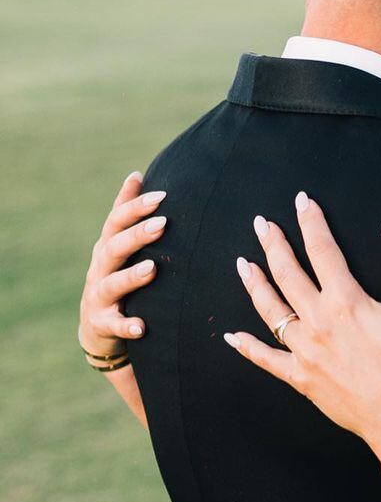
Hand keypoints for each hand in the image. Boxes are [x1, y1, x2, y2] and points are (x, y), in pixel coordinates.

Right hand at [79, 171, 167, 356]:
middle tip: (163, 224)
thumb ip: (126, 214)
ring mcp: (98, 296)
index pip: (117, 222)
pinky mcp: (102, 323)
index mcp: (106, 247)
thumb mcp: (117, 246)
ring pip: (112, 285)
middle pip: (114, 248)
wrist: (97, 327)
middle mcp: (99, 268)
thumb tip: (136, 174)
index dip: (135, 207)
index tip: (162, 196)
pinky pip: (114, 325)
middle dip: (137, 236)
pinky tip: (142, 327)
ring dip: (131, 277)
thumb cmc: (116, 278)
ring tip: (152, 269)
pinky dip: (127, 326)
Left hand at [225, 192, 380, 463]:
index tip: (303, 201)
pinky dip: (246, 347)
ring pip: (269, 310)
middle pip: (287, 273)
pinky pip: (266, 359)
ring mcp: (305, 352)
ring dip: (254, 283)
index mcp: (347, 302)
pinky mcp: (301, 379)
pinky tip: (230, 336)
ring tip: (242, 263)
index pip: (323, 250)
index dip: (312, 222)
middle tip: (261, 223)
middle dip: (273, 244)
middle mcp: (318, 323)